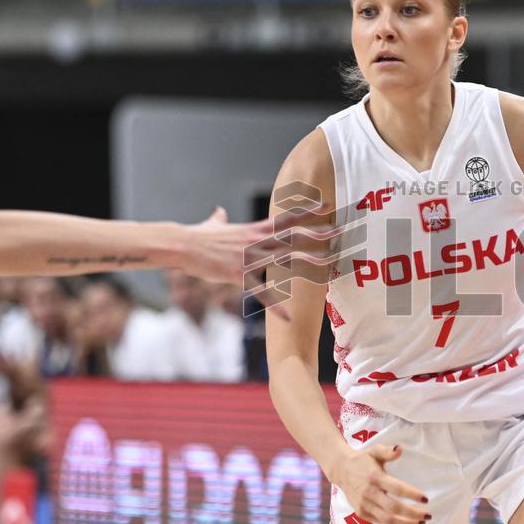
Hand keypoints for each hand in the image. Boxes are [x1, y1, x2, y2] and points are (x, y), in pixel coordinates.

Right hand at [180, 205, 333, 317]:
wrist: (183, 245)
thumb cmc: (197, 236)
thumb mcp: (213, 225)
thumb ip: (220, 219)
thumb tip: (219, 212)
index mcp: (254, 230)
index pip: (287, 217)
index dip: (308, 212)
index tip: (326, 206)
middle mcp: (257, 241)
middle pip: (294, 235)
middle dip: (318, 233)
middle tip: (340, 231)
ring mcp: (251, 257)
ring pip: (287, 257)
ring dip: (309, 259)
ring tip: (329, 260)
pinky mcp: (240, 275)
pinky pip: (262, 293)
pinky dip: (276, 306)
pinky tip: (288, 317)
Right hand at [329, 445, 429, 523]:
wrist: (341, 469)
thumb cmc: (362, 460)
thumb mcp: (374, 451)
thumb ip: (388, 451)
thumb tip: (400, 449)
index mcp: (375, 477)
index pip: (397, 488)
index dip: (412, 495)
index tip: (425, 498)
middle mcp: (369, 492)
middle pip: (394, 508)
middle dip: (412, 513)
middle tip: (428, 514)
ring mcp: (364, 504)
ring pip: (387, 519)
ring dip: (406, 523)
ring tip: (420, 521)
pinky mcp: (361, 513)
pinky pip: (380, 521)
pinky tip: (406, 522)